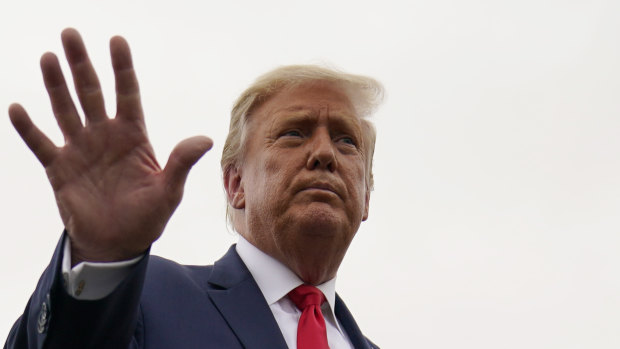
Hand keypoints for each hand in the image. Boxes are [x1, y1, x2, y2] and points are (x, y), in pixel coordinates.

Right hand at [8, 28, 212, 264]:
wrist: (118, 244)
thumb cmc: (147, 217)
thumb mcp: (168, 191)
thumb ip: (180, 163)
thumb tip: (205, 139)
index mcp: (133, 137)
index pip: (127, 94)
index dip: (122, 67)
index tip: (116, 40)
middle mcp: (105, 136)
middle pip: (91, 92)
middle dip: (81, 64)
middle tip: (71, 34)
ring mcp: (81, 150)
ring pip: (65, 109)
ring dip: (56, 85)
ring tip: (48, 57)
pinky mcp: (59, 169)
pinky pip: (41, 144)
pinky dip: (29, 128)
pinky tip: (18, 108)